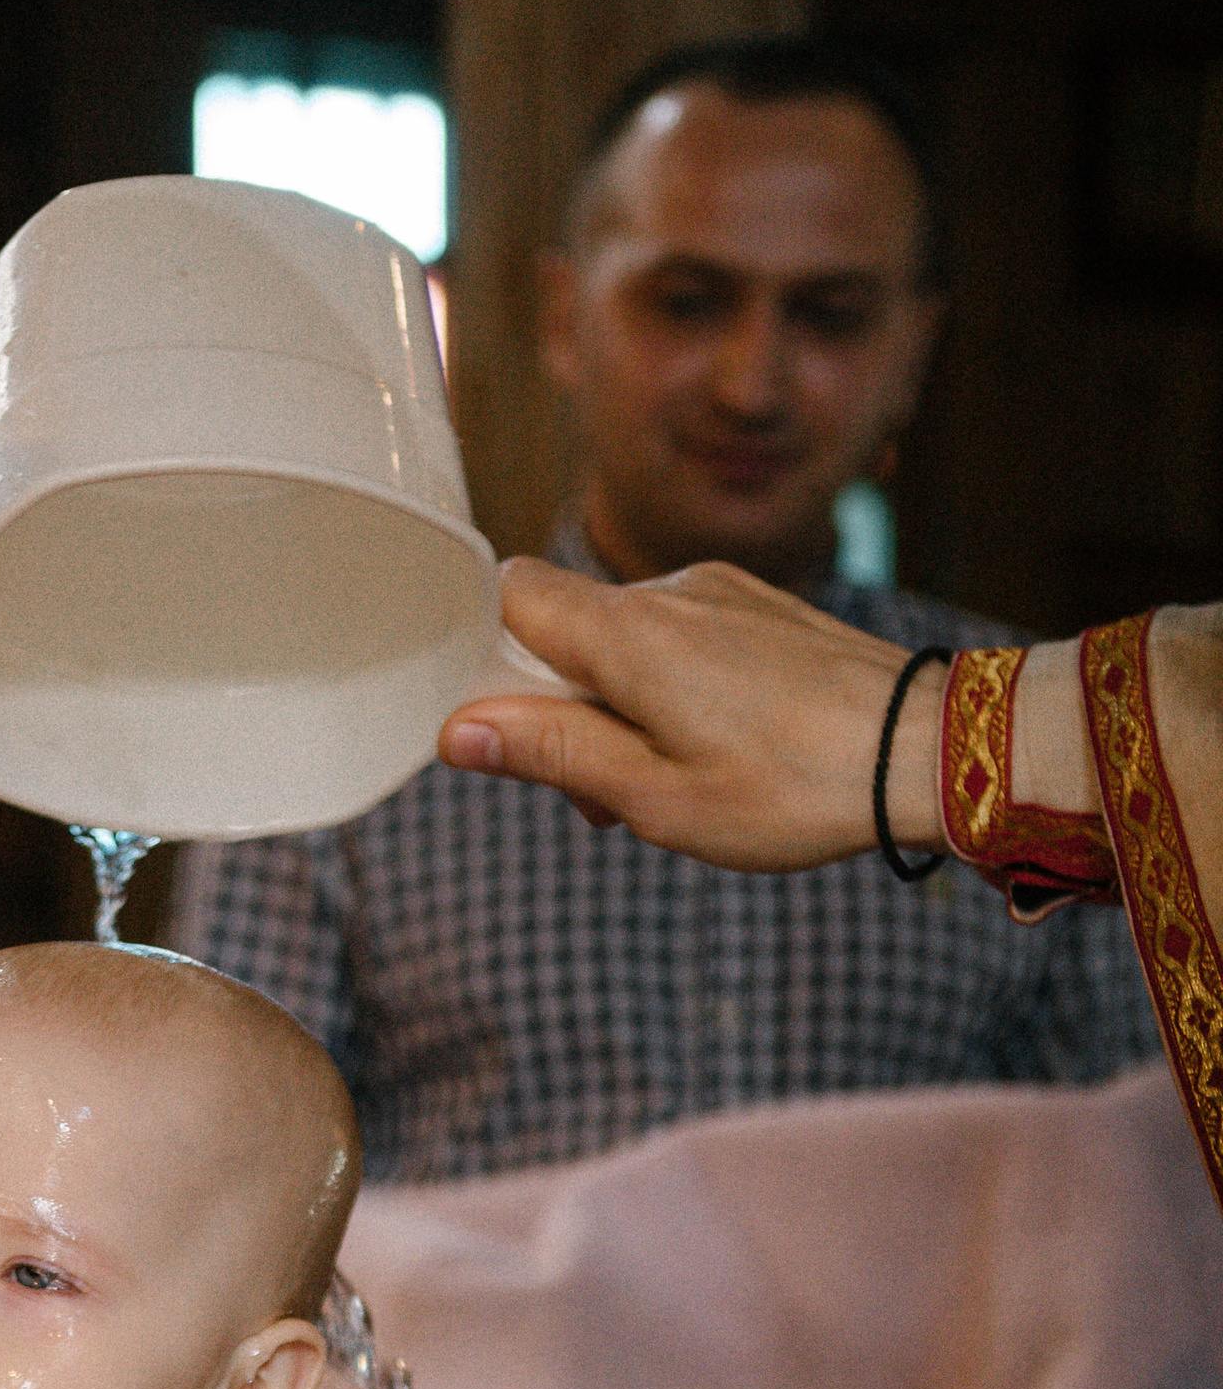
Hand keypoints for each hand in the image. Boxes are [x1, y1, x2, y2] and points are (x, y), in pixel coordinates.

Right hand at [437, 560, 934, 872]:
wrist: (928, 751)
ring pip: (625, 640)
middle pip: (566, 628)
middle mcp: (670, 592)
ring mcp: (722, 593)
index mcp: (628, 634)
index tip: (506, 727)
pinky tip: (716, 750)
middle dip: (559, 708)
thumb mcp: (654, 796)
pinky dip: (670, 692)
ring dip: (618, 709)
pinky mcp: (762, 607)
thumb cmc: (794, 787)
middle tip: (601, 795)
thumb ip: (552, 753)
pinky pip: (681, 638)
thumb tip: (460, 731)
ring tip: (671, 785)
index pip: (511, 593)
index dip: (487, 654)